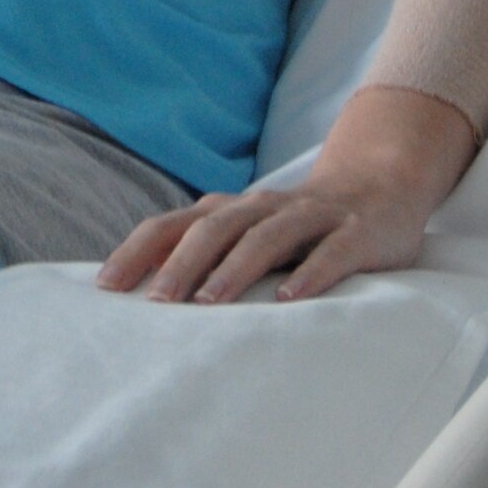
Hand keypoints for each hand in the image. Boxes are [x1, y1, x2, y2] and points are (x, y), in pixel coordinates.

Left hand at [97, 87, 480, 304]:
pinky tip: (289, 298)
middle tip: (156, 303)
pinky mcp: (356, 232)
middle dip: (182, 265)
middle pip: (214, 230)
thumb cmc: (299, 225)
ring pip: (266, 237)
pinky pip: (331, 253)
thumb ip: (205, 256)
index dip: (138, 252)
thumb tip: (142, 294)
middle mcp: (263, 208)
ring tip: (209, 302)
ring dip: (234, 269)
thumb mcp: (248, 234)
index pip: (172, 225)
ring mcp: (312, 217)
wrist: (382, 183)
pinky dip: (310, 274)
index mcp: (230, 210)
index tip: (106, 287)